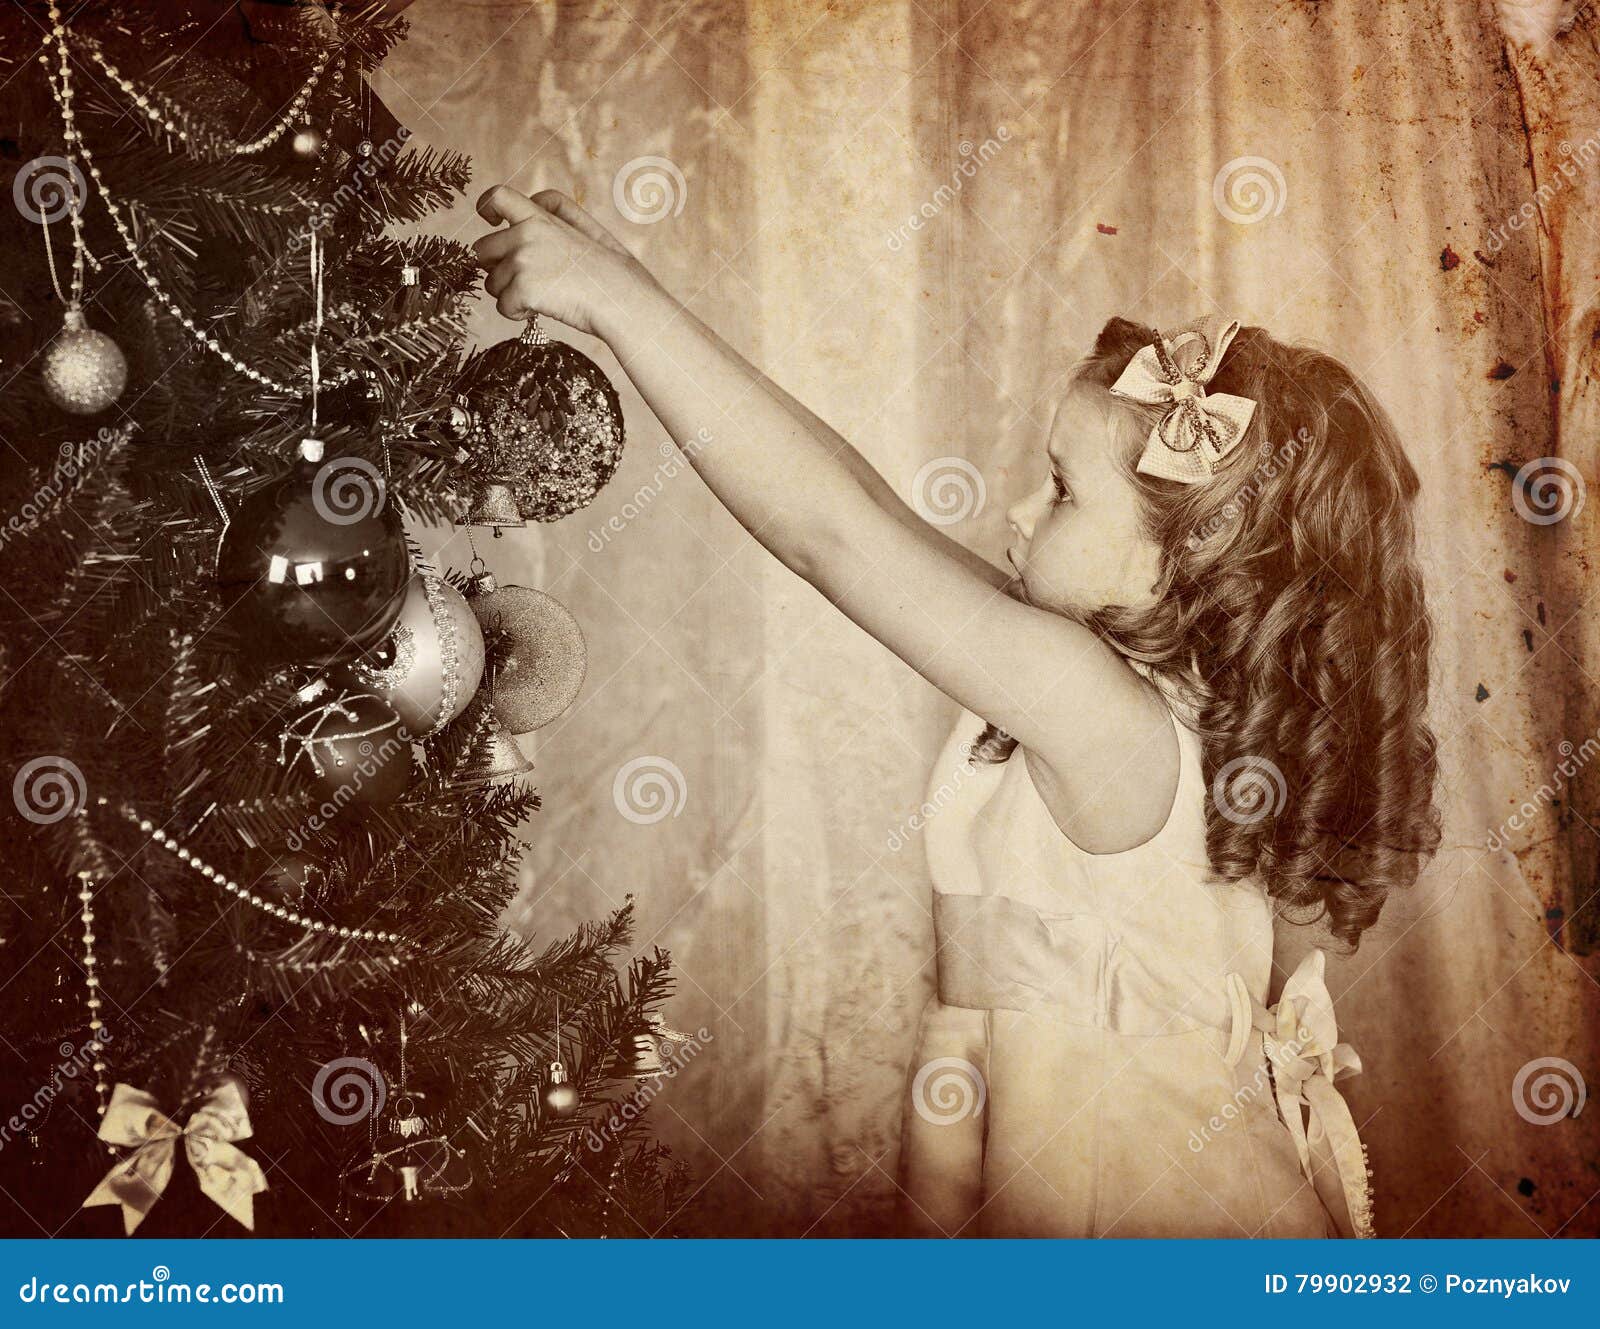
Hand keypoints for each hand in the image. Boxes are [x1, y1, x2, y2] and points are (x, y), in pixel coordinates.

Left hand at [472, 185, 654, 340]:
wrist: (624, 301)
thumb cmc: (613, 272)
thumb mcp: (589, 230)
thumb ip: (559, 213)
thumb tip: (534, 203)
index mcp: (541, 217)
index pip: (498, 196)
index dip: (486, 206)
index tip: (489, 219)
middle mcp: (526, 234)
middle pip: (482, 249)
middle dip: (496, 267)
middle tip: (523, 281)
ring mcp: (522, 261)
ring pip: (492, 283)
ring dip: (510, 294)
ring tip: (543, 297)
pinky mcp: (523, 289)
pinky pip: (503, 307)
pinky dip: (518, 314)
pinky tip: (542, 310)